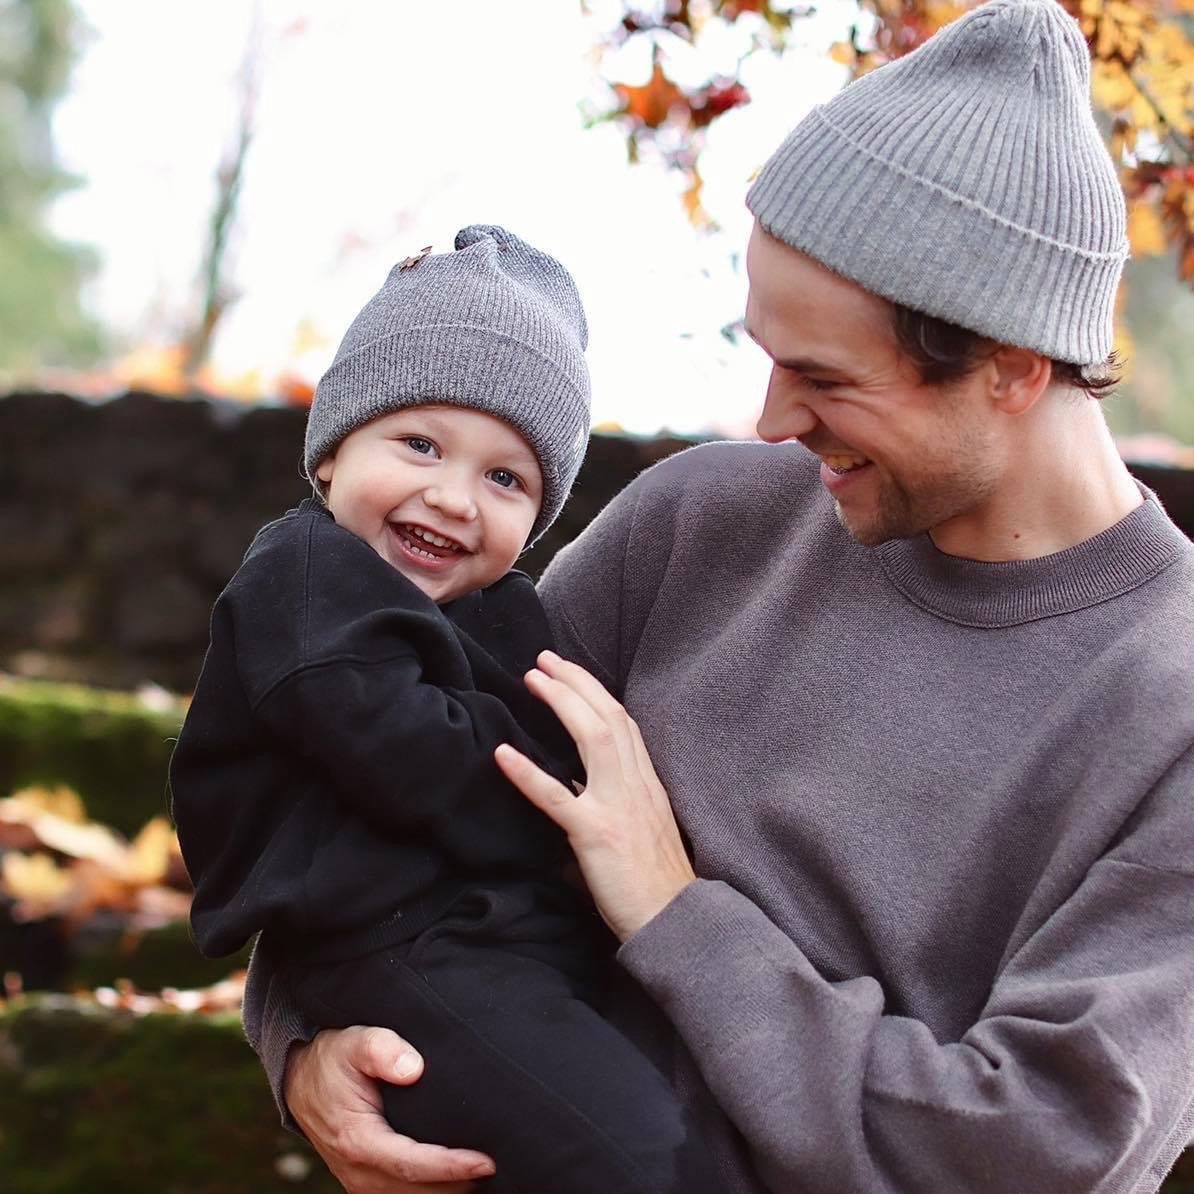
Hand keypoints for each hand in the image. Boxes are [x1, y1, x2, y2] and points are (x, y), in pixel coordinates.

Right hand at [285, 1026, 495, 1192]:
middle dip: (459, 1184)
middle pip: (418, 1191)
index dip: (450, 1167)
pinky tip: (460, 1179)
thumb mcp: (354, 1042)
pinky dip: (433, 1190)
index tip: (485, 1161)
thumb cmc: (333, 1059)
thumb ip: (382, 1050)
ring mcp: (363, 1181)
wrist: (301, 1080)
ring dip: (449, 1190)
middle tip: (500, 1167)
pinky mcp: (369, 1181)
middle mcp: (360, 1171)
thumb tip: (414, 1068)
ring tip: (486, 1175)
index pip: (412, 1164)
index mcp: (358, 1141)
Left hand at [495, 651, 695, 941]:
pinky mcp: (595, 835)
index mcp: (647, 784)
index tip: (569, 671)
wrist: (677, 922)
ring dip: (561, 703)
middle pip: (608, 716)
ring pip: (592, 738)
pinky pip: (557, 798)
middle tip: (544, 660)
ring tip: (533, 680)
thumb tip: (577, 787)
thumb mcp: (643, 829)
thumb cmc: (656, 883)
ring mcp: (617, 806)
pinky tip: (502, 754)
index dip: (595, 691)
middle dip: (576, 681)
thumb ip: (616, 801)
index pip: (623, 722)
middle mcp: (636, 785)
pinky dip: (528, 773)